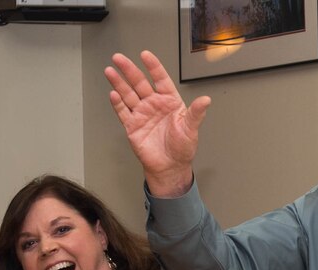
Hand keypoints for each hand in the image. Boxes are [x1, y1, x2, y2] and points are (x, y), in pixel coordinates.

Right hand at [104, 50, 210, 197]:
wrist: (170, 167)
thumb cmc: (182, 148)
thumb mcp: (191, 129)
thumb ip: (196, 113)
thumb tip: (206, 100)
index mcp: (170, 101)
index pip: (160, 79)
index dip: (153, 67)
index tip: (145, 55)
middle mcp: (154, 104)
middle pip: (140, 83)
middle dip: (129, 70)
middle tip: (119, 58)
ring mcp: (142, 114)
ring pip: (128, 95)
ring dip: (119, 83)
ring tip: (110, 71)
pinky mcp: (132, 126)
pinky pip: (123, 112)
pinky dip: (118, 104)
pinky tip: (113, 94)